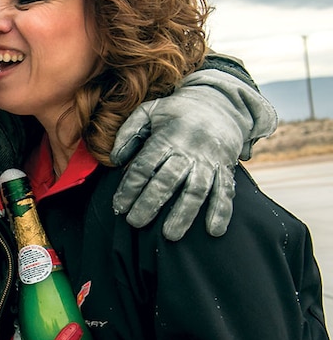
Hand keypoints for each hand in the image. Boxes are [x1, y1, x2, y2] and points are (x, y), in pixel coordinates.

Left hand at [110, 69, 275, 240]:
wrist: (220, 103)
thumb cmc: (175, 112)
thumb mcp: (149, 111)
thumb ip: (128, 132)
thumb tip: (114, 159)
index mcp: (167, 137)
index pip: (144, 166)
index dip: (130, 187)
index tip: (118, 207)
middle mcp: (189, 150)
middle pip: (167, 180)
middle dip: (150, 203)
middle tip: (135, 222)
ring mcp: (209, 160)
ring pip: (196, 189)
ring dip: (184, 214)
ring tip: (170, 236)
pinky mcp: (225, 168)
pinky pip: (225, 191)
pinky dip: (221, 211)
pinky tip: (214, 231)